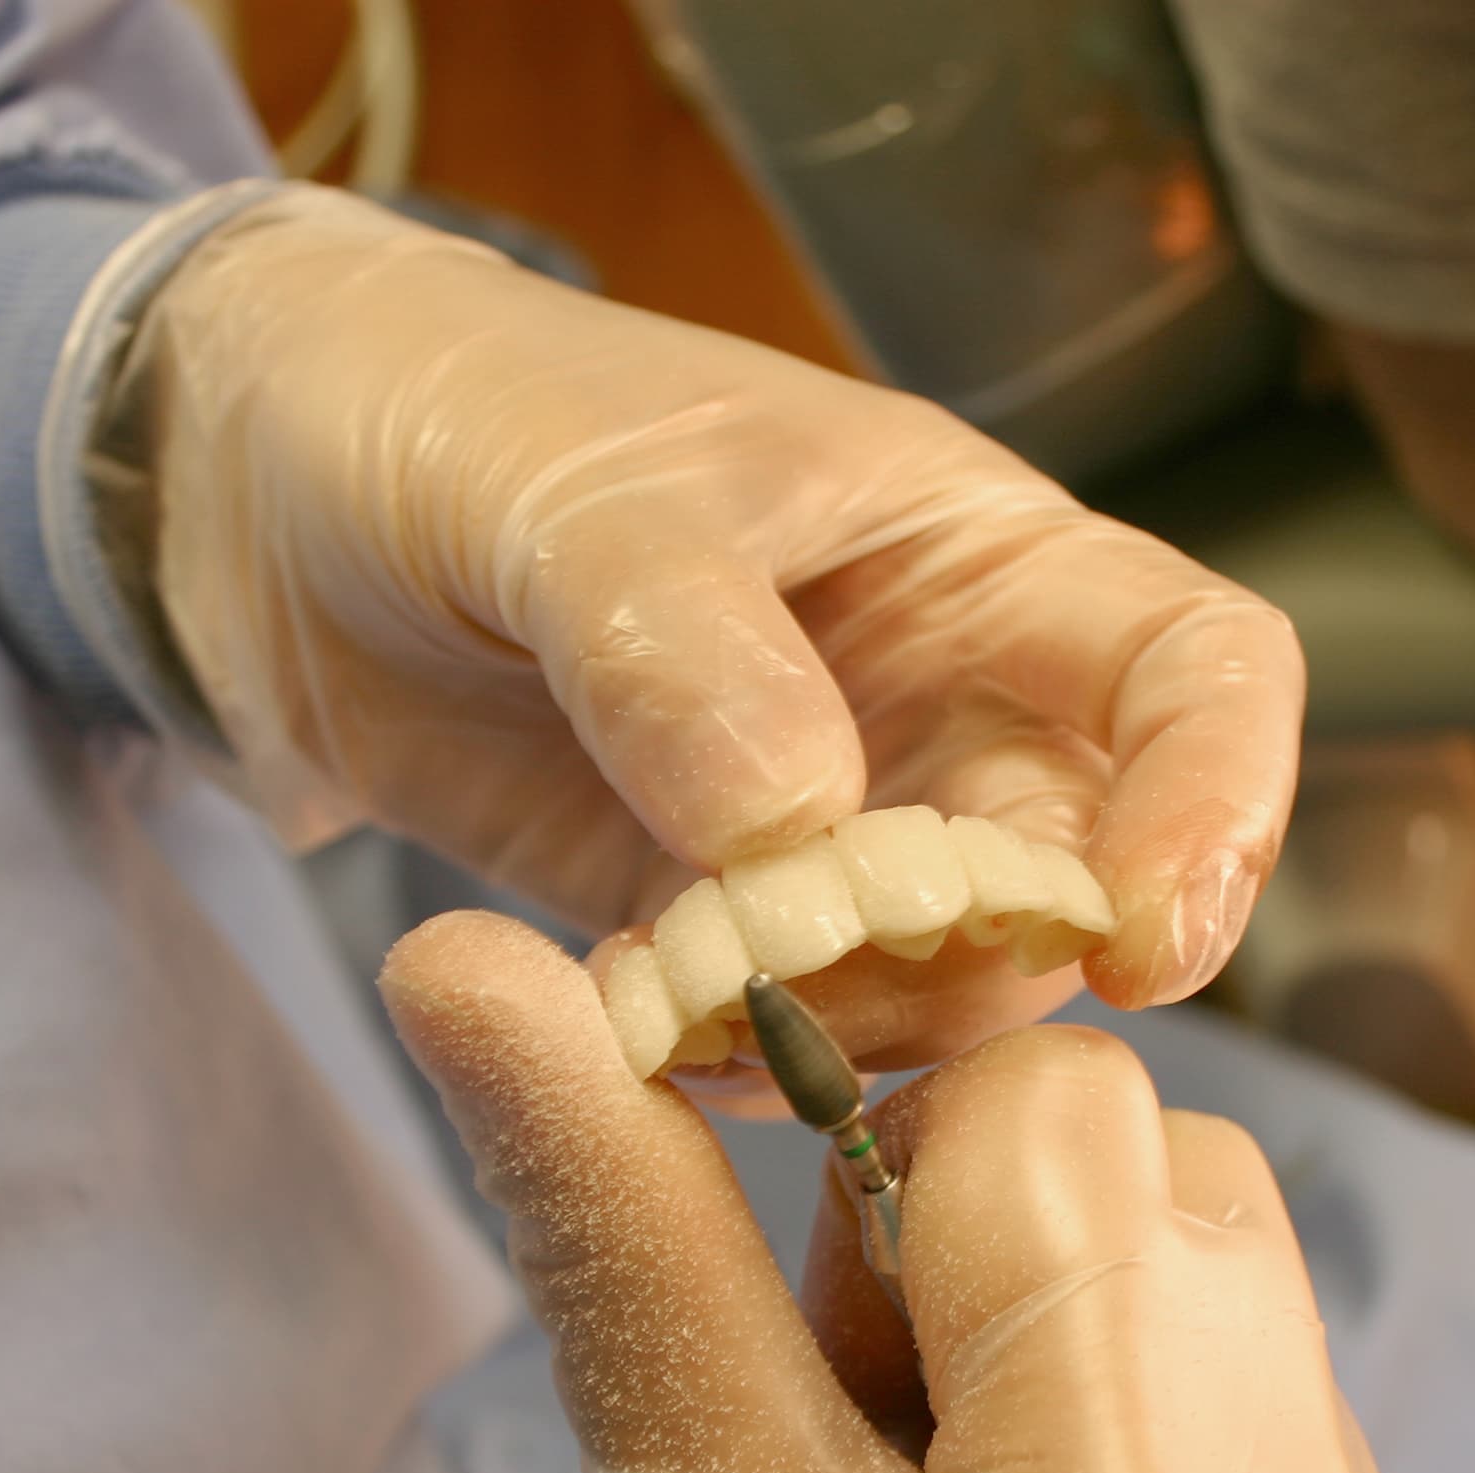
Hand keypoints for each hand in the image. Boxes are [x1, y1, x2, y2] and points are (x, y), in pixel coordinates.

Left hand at [143, 185, 1300, 1052]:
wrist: (256, 497)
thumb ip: (680, 640)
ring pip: (933, 982)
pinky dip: (729, 1058)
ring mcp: (821, 828)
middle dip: (995, 961)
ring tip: (693, 1000)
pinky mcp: (699, 923)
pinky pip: (775, 1028)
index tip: (1146, 942)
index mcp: (972, 554)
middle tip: (837, 988)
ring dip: (849, 1029)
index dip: (1218, 804)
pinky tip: (635, 1030)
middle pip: (1076, 872)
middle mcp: (933, 701)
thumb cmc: (451, 412)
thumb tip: (800, 825)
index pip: (1196, 672)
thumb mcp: (565, 486)